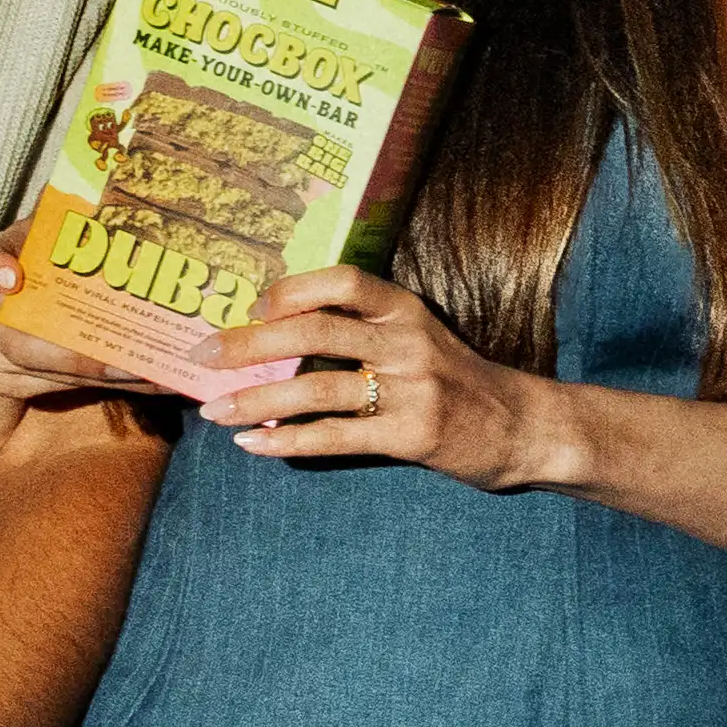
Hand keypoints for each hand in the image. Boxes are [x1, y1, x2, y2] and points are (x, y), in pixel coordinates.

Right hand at [0, 215, 179, 421]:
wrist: (3, 310)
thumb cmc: (40, 261)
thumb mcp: (48, 236)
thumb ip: (70, 222)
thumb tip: (120, 194)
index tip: (12, 278)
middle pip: (19, 343)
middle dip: (77, 357)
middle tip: (128, 361)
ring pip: (43, 373)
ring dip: (103, 378)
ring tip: (154, 374)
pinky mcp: (4, 382)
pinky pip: (58, 389)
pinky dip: (108, 388)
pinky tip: (151, 383)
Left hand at [193, 262, 572, 492]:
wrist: (522, 428)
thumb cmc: (455, 382)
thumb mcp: (416, 339)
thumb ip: (362, 333)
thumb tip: (275, 336)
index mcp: (405, 310)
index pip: (343, 281)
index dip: (292, 289)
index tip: (252, 306)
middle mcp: (407, 343)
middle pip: (315, 330)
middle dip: (249, 343)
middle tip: (204, 356)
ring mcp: (411, 390)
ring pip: (317, 388)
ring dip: (257, 400)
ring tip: (215, 410)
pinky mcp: (412, 436)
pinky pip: (336, 437)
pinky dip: (288, 441)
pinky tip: (254, 444)